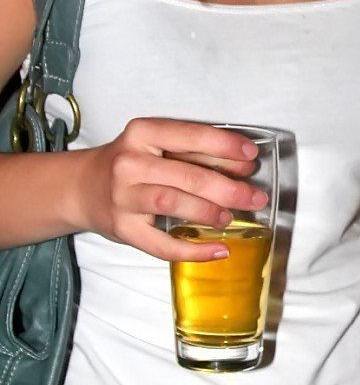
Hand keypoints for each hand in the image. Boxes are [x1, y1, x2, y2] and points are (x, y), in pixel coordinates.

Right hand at [74, 119, 263, 262]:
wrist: (80, 188)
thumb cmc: (129, 164)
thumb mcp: (154, 146)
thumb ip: (194, 152)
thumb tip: (243, 166)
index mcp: (142, 133)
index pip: (190, 136)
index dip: (225, 146)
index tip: (251, 157)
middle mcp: (129, 162)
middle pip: (187, 175)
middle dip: (228, 187)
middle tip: (255, 196)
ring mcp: (123, 197)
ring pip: (173, 203)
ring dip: (209, 212)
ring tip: (231, 218)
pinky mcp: (122, 228)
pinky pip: (160, 244)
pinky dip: (192, 250)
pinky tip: (217, 251)